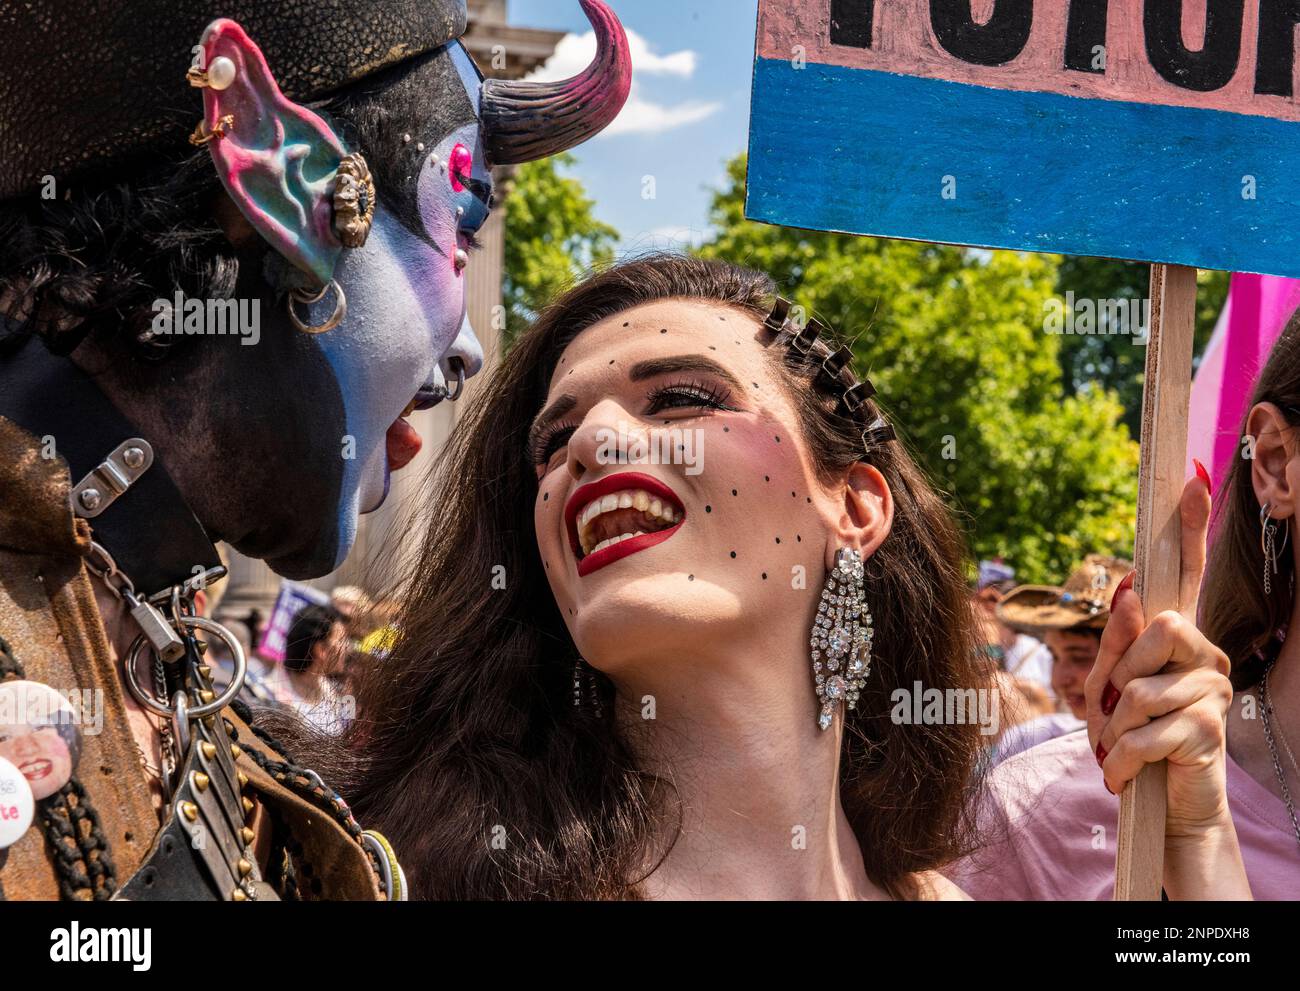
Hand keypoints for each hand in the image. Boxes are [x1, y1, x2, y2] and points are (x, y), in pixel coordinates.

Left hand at [1086, 472, 1248, 898]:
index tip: (1193, 478)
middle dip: (1117, 675)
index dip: (1191, 528)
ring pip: (1140, 690)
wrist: (1167, 807)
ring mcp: (1213, 691)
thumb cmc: (1136, 741)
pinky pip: (1146, 734)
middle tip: (1113, 713)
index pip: (1189, 575)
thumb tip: (1130, 594)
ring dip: (1112, 729)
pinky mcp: (1209, 731)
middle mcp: (1206, 655)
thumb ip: (1119, 646)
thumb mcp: (1111, 693)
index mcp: (1179, 640)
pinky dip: (1122, 761)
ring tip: (1118, 750)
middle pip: (1156, 628)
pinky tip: (1124, 776)